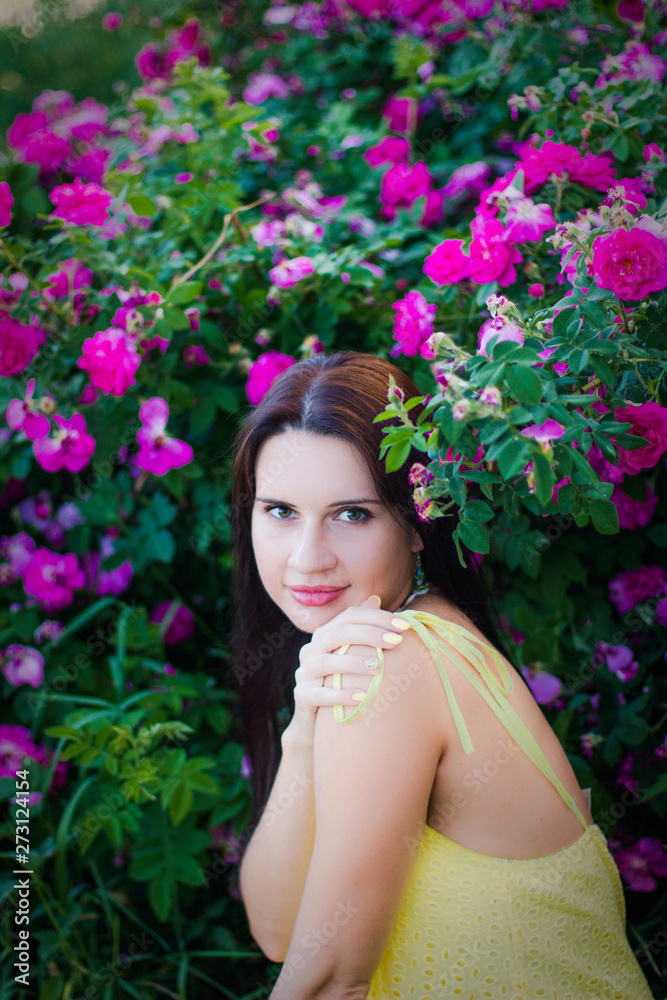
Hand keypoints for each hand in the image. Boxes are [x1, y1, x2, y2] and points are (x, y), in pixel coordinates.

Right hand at [283, 596, 409, 746]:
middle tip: (396, 642)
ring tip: (379, 668)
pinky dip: (341, 694)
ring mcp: (305, 673)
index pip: (349, 616)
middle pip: (337, 633)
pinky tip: (362, 697)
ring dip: (355, 663)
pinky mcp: (302, 697)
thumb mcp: (353, 655)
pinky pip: (320, 694)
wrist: (317, 721)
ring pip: (326, 662)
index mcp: (326, 634)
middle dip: (369, 635)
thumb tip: (375, 599)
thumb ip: (363, 629)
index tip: (404, 626)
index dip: (376, 618)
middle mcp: (312, 650)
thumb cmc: (342, 682)